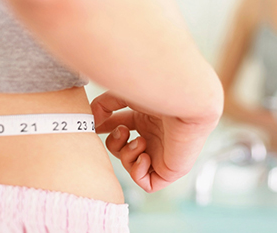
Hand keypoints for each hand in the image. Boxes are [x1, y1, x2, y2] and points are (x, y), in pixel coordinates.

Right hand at [91, 92, 218, 192]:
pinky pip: (148, 183)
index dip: (107, 128)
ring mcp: (163, 154)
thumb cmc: (159, 93)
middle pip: (124, 150)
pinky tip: (145, 156)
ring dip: (128, 156)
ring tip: (140, 142)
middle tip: (123, 132)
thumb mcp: (125, 95)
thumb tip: (91, 120)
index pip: (122, 128)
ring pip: (133, 167)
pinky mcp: (171, 170)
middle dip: (116, 143)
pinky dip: (138, 172)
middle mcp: (155, 136)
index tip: (94, 126)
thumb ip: (104, 105)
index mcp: (147, 118)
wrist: (185, 102)